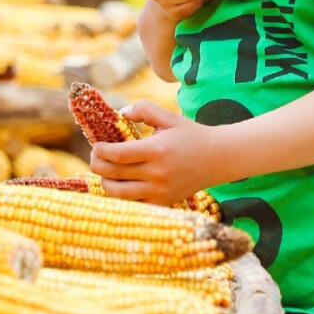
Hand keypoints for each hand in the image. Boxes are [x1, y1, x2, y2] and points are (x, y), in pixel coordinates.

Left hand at [90, 102, 221, 205]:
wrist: (218, 159)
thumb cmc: (191, 136)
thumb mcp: (170, 118)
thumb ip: (144, 109)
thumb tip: (121, 113)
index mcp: (157, 150)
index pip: (117, 154)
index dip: (101, 150)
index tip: (96, 145)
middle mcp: (157, 174)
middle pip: (113, 174)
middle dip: (97, 164)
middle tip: (96, 157)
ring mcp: (160, 191)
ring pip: (118, 193)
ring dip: (105, 182)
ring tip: (105, 172)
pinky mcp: (163, 202)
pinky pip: (133, 203)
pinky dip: (122, 195)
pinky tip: (120, 184)